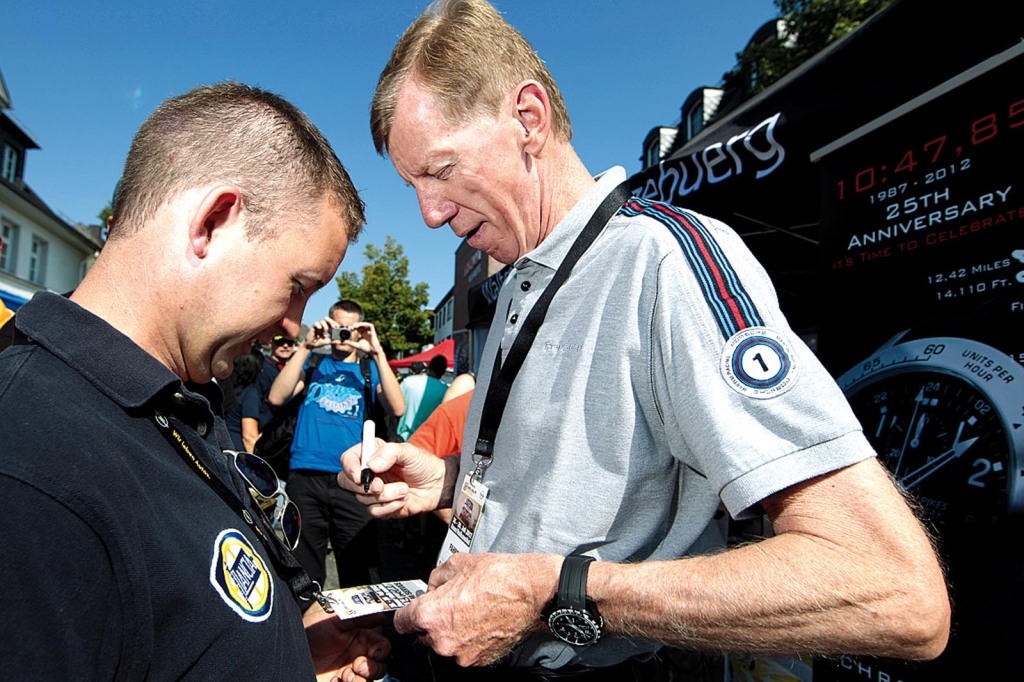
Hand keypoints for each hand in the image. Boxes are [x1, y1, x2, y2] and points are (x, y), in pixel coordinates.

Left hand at [303, 603, 390, 681]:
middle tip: (355, 665)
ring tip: (344, 676)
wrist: (290, 647)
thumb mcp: (335, 619)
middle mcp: (357, 657)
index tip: (372, 652)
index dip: (381, 652)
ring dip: (360, 681)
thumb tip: (381, 614)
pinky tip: (334, 681)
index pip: (383, 648)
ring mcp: (347, 673)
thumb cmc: (310, 630)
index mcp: (361, 640)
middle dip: (372, 670)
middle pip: (380, 669)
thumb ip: (359, 616)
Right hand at [304, 317, 336, 349]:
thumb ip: (334, 341)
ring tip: (325, 335)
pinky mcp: (313, 327)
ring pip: (322, 321)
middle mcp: (322, 325)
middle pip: (327, 318)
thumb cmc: (318, 342)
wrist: (310, 345)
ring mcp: (317, 326)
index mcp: (326, 327)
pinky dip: (319, 326)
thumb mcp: (328, 342)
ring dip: (325, 328)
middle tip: (334, 327)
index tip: (337, 327)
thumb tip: (342, 342)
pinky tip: (320, 330)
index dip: (335, 323)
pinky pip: (316, 323)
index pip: (331, 322)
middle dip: (331, 322)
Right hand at [338, 440, 449, 517]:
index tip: (360, 475)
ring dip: (386, 496)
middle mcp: (368, 472)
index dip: (350, 468)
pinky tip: (403, 499)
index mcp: (371, 454)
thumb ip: (390, 453)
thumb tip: (372, 465)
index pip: (348, 459)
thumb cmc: (423, 464)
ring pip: (363, 498)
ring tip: (404, 489)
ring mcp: (373, 491)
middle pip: (346, 482)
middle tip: (381, 486)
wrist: (437, 485)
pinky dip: (390, 506)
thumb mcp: (408, 451)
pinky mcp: (380, 506)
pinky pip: (374, 511)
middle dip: (364, 486)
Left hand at [346, 322, 381, 357]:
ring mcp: (369, 331)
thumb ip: (350, 343)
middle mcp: (365, 331)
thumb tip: (343, 342)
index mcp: (362, 334)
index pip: (356, 328)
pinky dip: (365, 324)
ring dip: (359, 324)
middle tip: (350, 327)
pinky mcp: (373, 331)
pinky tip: (361, 326)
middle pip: (360, 325)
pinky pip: (369, 325)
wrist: (372, 351)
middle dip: (355, 325)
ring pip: (364, 324)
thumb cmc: (366, 348)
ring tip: (354, 326)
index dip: (352, 327)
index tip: (348, 329)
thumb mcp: (356, 345)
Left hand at [393, 552, 560, 666]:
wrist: (533, 591)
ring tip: (473, 609)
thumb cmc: (499, 576)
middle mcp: (443, 640)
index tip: (413, 608)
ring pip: (446, 642)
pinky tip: (483, 619)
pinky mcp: (480, 660)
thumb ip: (435, 578)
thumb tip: (431, 588)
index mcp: (431, 615)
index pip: (401, 622)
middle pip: (424, 634)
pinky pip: (465, 650)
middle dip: (434, 619)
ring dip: (452, 630)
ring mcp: (462, 654)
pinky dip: (470, 638)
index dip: (408, 611)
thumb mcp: (458, 563)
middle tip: (453, 601)